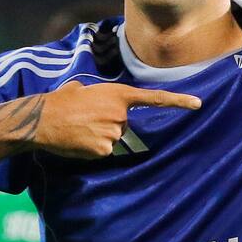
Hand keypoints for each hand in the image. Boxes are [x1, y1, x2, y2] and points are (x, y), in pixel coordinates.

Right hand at [34, 81, 201, 157]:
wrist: (42, 119)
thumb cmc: (60, 101)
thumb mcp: (82, 89)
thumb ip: (98, 95)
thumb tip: (93, 102)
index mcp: (118, 94)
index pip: (154, 98)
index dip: (178, 101)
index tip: (198, 104)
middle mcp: (120, 114)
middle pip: (124, 125)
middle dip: (109, 124)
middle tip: (86, 120)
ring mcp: (113, 133)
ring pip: (114, 139)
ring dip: (99, 137)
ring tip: (79, 129)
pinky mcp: (104, 149)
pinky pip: (104, 151)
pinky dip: (92, 149)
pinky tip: (79, 141)